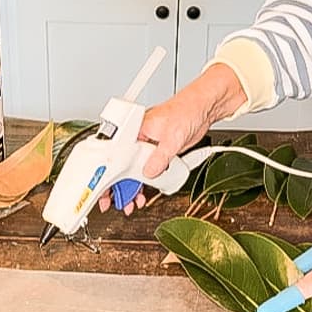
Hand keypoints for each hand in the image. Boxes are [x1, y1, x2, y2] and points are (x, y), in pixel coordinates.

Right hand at [100, 63, 246, 215]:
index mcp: (134, 130)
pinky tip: (146, 192)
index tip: (108, 190)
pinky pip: (149, 170)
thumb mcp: (172, 138)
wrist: (203, 109)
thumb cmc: (186, 110)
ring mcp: (148, 147)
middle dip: (122, 186)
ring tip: (133, 201)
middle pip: (124, 167)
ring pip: (136, 171)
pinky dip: (148, 182)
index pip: (117, 156)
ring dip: (135, 187)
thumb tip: (149, 172)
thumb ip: (160, 158)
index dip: (111, 176)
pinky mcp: (159, 153)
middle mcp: (138, 139)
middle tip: (120, 202)